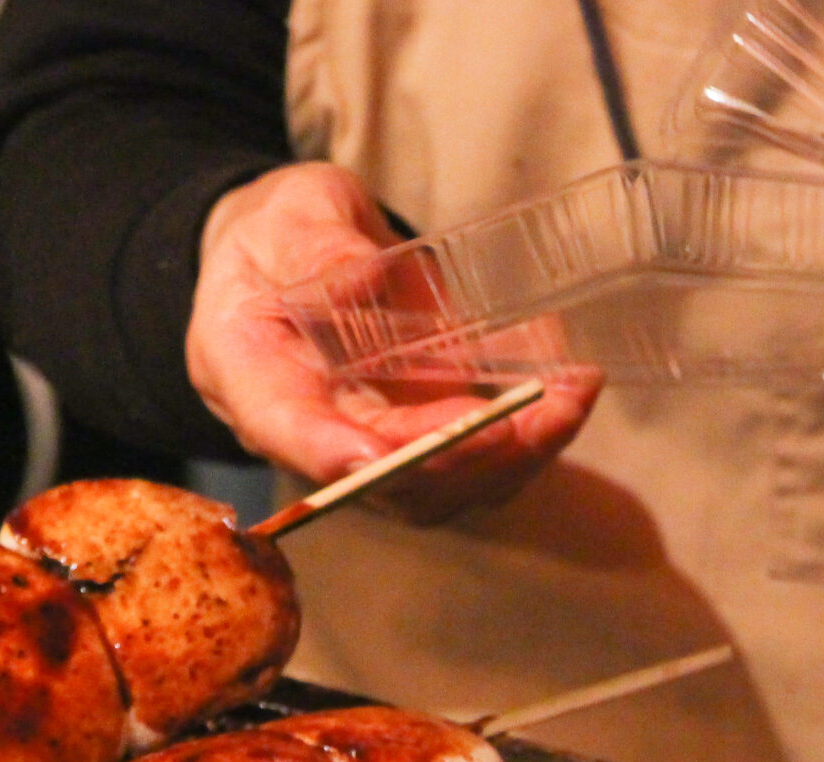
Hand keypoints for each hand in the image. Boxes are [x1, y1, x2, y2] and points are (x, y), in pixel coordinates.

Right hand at [186, 164, 599, 523]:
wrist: (295, 256)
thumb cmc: (279, 234)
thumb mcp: (287, 214)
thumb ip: (316, 244)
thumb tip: (359, 278)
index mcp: (251, 375)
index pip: (283, 428)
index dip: (330, 452)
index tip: (378, 455)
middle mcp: (313, 430)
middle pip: (382, 476)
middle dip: (459, 453)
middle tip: (526, 413)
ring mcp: (374, 444)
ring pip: (442, 486)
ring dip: (515, 455)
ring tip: (572, 397)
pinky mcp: (424, 439)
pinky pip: (478, 462)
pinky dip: (532, 436)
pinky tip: (572, 387)